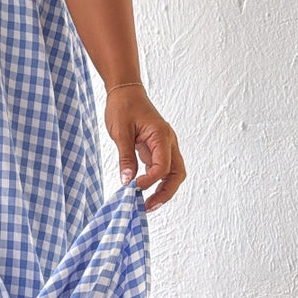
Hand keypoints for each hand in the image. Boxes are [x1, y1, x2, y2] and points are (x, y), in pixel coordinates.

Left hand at [104, 85, 185, 212]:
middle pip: (177, 173)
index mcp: (161, 135)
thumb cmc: (123, 106)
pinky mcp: (158, 149)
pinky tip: (144, 191)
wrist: (125, 91)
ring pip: (173, 173)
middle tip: (148, 206)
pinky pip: (163, 169)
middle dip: (166, 192)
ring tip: (148, 204)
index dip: (150, 180)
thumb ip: (125, 157)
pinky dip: (156, 182)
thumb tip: (127, 181)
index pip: (163, 165)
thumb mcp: (120, 131)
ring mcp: (165, 146)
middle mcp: (168, 141)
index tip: (133, 188)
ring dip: (163, 190)